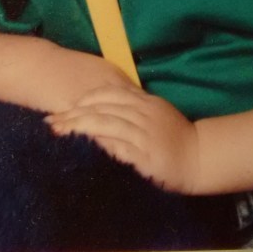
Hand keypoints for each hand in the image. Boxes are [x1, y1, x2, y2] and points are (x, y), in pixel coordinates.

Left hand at [45, 84, 199, 193]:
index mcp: (145, 102)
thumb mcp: (157, 115)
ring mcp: (144, 133)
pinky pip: (118, 145)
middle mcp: (143, 113)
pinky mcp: (145, 154)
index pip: (109, 94)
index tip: (64, 106)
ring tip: (59, 131)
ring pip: (106, 123)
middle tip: (51, 120)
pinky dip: (99, 144)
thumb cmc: (177, 138)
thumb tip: (107, 109)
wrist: (201, 157)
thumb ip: (135, 110)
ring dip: (79, 126)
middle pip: (102, 107)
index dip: (85, 99)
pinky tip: (82, 145)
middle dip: (73, 113)